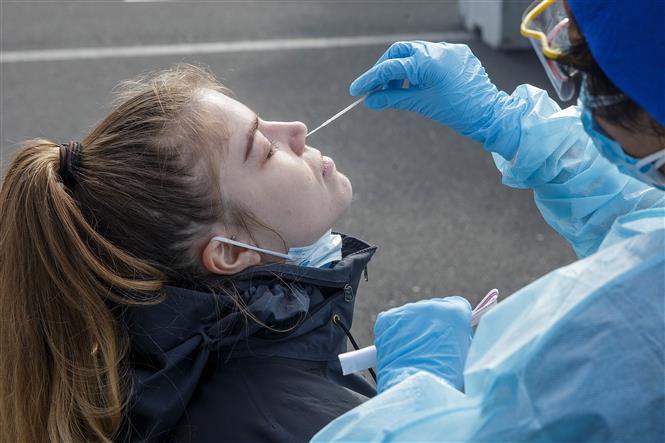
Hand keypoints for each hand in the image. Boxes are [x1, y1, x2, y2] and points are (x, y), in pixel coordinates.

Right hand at [350, 41, 518, 143]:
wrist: (490, 114)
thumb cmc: (459, 111)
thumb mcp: (422, 104)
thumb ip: (393, 98)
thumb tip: (371, 100)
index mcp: (428, 61)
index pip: (391, 66)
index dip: (371, 78)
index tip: (357, 90)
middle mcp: (439, 49)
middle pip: (400, 51)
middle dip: (385, 68)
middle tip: (376, 88)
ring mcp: (449, 50)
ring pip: (414, 52)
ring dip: (401, 69)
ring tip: (395, 90)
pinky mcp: (457, 54)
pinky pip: (430, 56)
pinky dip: (418, 68)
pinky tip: (415, 84)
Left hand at [374, 296, 471, 392]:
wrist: (415, 388)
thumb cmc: (445, 379)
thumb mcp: (465, 356)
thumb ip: (460, 338)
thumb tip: (455, 335)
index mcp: (455, 313)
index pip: (457, 306)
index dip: (454, 320)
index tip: (451, 331)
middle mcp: (430, 306)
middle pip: (433, 309)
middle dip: (433, 324)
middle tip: (431, 347)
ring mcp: (407, 311)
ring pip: (412, 316)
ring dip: (413, 329)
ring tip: (414, 353)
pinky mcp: (387, 319)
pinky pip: (393, 322)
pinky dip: (395, 333)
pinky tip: (399, 350)